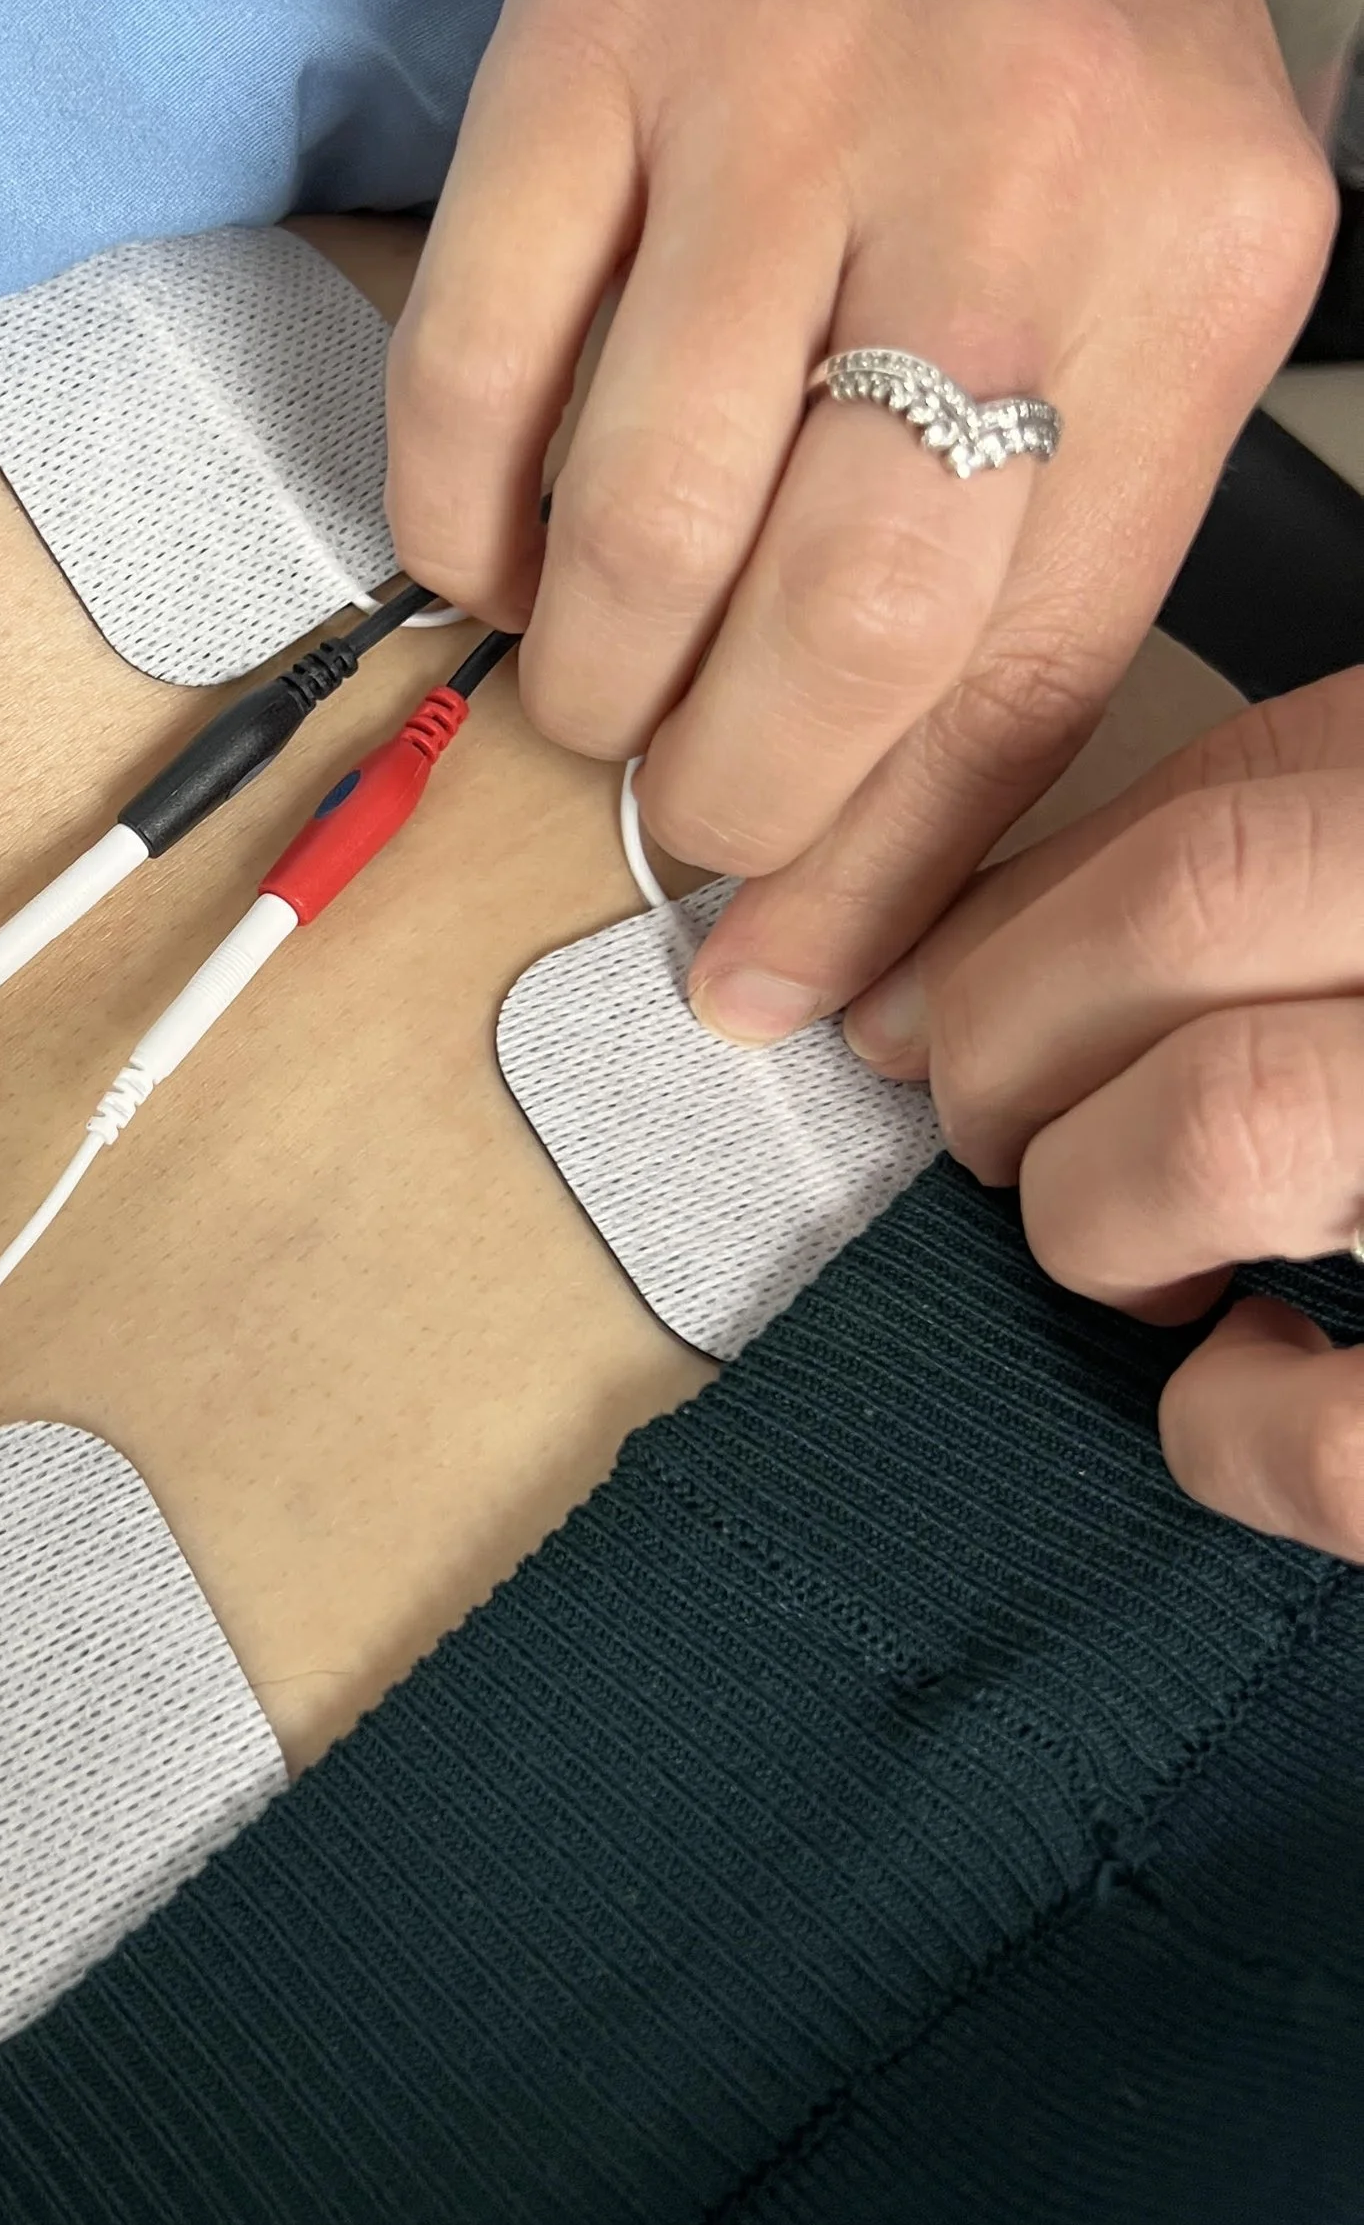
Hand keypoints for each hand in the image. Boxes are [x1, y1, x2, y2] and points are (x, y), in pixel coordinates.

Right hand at [387, 0, 1329, 1042]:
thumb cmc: (1071, 30)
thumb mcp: (1172, 259)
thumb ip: (1072, 517)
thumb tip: (882, 835)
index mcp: (1187, 266)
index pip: (1028, 660)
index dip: (888, 874)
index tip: (795, 982)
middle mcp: (995, 174)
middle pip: (833, 617)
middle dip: (733, 797)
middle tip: (686, 824)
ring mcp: (769, 95)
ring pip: (637, 517)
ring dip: (590, 680)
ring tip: (594, 696)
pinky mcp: (580, 41)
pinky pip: (468, 368)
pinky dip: (452, 523)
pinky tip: (489, 557)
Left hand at [845, 668, 1363, 1558]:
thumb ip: (1302, 868)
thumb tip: (969, 974)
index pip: (1229, 794)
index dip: (1015, 912)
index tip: (905, 995)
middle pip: (1198, 912)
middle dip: (1012, 1035)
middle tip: (990, 1130)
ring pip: (1237, 1120)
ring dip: (1105, 1204)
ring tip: (1136, 1252)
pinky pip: (1350, 1430)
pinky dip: (1240, 1429)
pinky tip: (1249, 1386)